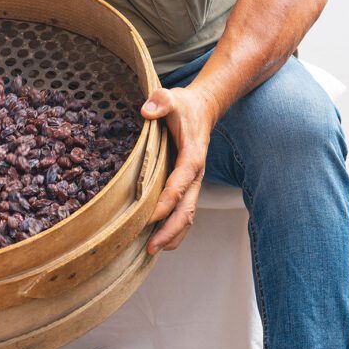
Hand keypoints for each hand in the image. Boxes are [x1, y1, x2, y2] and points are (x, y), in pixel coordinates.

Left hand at [141, 85, 216, 253]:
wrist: (202, 109)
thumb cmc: (184, 106)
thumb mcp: (171, 98)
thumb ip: (161, 102)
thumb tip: (146, 111)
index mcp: (193, 155)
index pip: (180, 182)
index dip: (167, 201)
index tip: (151, 217)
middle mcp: (195, 174)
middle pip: (188, 208)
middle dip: (170, 230)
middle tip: (151, 247)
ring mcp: (193, 183)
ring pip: (188, 215)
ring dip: (173, 235)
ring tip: (152, 251)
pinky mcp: (187, 186)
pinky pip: (184, 212)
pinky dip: (174, 229)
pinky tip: (158, 241)